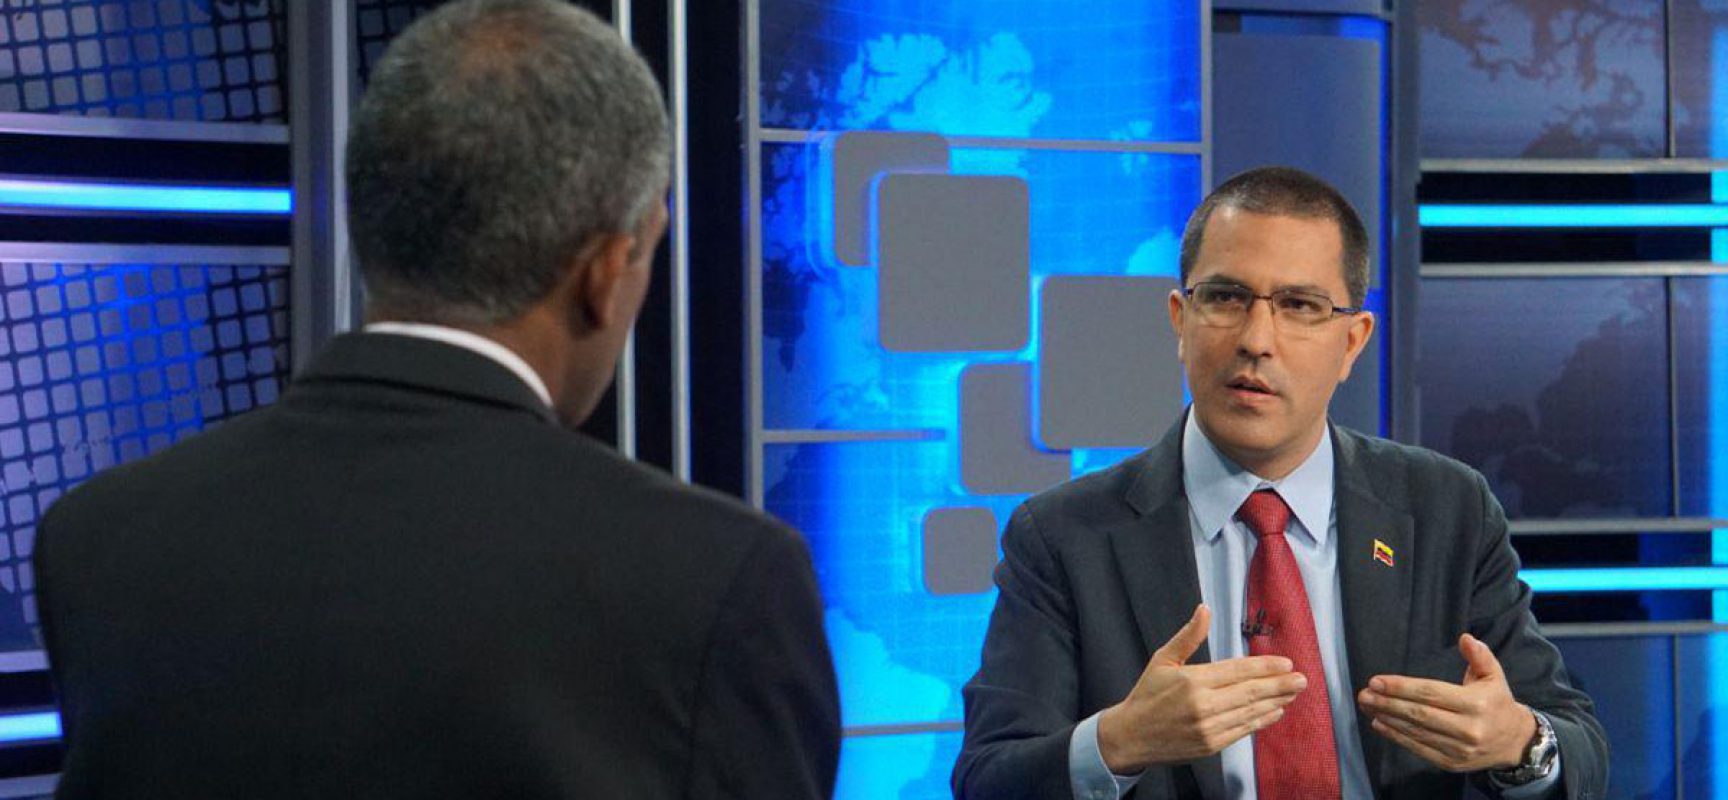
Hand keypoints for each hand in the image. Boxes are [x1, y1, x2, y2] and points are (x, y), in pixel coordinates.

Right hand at [1096, 604, 1306, 773]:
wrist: (1131, 736)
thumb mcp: (1162, 660)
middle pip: (1251, 692)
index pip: (1238, 670)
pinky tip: (1275, 711)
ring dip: (1276, 701)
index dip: (1265, 666)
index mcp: (1192, 680)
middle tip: (1303, 679)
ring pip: (1251, 712)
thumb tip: (1205, 609)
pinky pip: (1243, 730)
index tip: (1286, 662)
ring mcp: (1209, 728)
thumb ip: (1188, 636)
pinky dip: (1262, 720)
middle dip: (1280, 684)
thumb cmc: (1147, 694)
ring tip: (1294, 692)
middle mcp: (1203, 705)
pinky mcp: (1211, 745)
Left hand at [1356, 633, 1536, 771]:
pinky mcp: (1452, 763)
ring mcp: (1459, 749)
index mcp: (1476, 704)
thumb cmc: (1497, 702)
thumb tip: (1465, 638)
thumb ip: (1480, 656)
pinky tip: (1380, 724)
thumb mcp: (1494, 675)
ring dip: (1387, 719)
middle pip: (1419, 714)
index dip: (1401, 687)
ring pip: (1416, 732)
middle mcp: (1468, 728)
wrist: (1516, 742)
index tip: (1376, 681)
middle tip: (1363, 694)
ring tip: (1367, 706)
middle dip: (1387, 703)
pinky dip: (1397, 737)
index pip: (1431, 693)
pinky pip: (1420, 749)